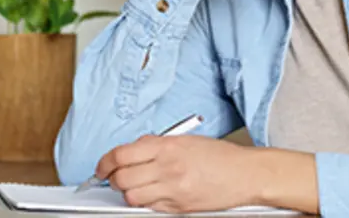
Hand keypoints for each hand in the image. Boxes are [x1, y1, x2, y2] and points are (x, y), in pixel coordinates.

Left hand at [95, 135, 262, 213]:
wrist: (245, 174)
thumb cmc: (220, 156)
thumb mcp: (185, 140)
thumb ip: (156, 144)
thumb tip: (132, 150)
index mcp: (167, 147)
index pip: (121, 154)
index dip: (105, 162)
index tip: (102, 166)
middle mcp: (167, 167)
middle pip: (121, 178)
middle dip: (113, 179)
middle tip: (115, 177)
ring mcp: (173, 190)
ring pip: (131, 197)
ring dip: (127, 193)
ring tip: (133, 187)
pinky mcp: (178, 208)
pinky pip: (149, 208)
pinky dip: (145, 203)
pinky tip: (151, 195)